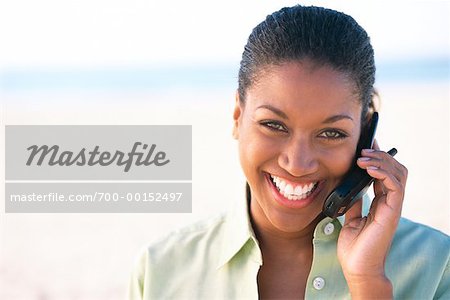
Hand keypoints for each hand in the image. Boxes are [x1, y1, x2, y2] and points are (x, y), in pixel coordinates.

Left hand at [337, 140, 407, 297]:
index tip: (366, 145)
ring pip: (398, 174)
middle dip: (380, 155)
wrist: (357, 267)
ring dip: (381, 161)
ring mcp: (392, 207)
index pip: (384, 174)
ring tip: (364, 157)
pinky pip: (395, 185)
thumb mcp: (350, 218)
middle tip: (364, 149)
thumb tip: (349, 187)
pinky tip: (368, 168)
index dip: (377, 158)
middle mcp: (389, 203)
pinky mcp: (392, 212)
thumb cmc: (354, 246)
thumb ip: (354, 202)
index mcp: (380, 203)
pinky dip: (383, 172)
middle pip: (395, 170)